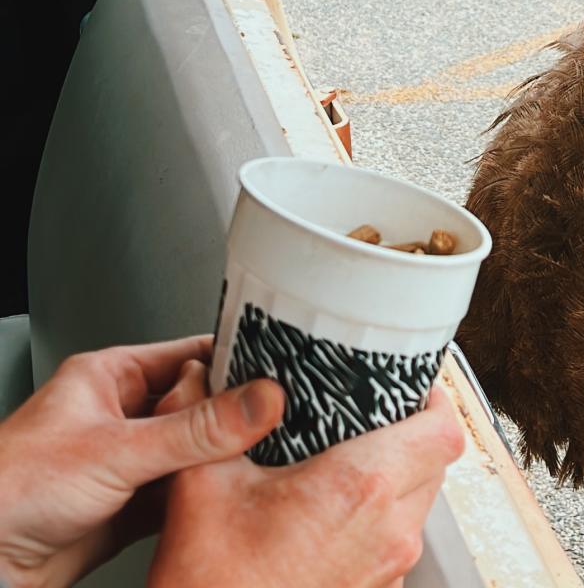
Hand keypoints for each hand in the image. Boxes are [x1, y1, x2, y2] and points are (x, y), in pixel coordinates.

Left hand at [0, 337, 283, 587]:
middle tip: (270, 425)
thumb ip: (194, 430)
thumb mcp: (116, 450)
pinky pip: (180, 496)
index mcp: (110, 377)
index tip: (277, 372)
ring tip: (253, 465)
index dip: (235, 361)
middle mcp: (119, 415)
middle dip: (231, 420)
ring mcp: (125, 463)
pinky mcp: (126, 509)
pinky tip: (221, 501)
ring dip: (217, 465)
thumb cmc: (8, 490)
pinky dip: (201, 501)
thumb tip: (258, 401)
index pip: (190, 354)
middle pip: (198, 407)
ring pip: (192, 454)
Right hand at [148, 360, 464, 587]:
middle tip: (375, 417)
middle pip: (436, 463)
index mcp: (361, 489)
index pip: (443, 431)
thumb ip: (206, 418)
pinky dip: (381, 520)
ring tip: (350, 461)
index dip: (435, 400)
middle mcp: (389, 531)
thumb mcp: (200, 485)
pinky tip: (336, 513)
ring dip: (399, 478)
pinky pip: (397, 542)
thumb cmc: (210, 585)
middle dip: (412, 434)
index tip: (412, 385)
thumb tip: (197, 371)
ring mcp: (387, 571)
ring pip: (420, 504)